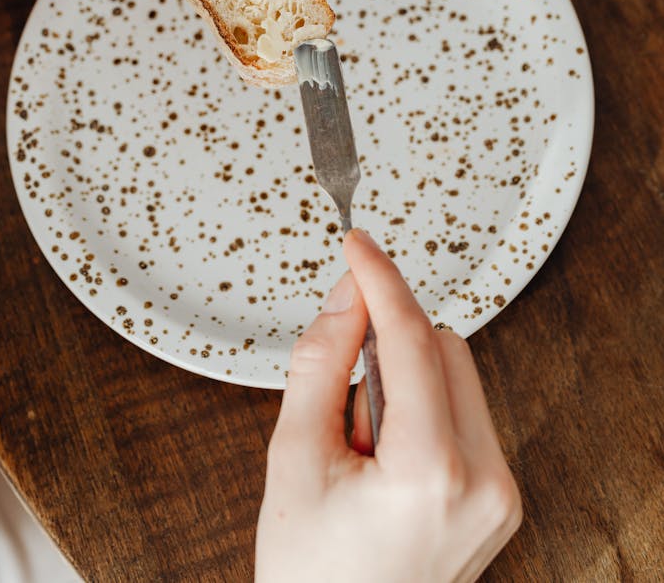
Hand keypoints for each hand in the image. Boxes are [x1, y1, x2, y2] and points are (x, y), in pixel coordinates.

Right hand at [256, 229, 521, 582]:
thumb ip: (321, 360)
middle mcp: (485, 481)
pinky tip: (385, 456)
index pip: (414, 339)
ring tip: (361, 445)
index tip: (357, 243)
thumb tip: (350, 292)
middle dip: (388, 342)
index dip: (381, 280)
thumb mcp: (293, 455)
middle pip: (443, 345)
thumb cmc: (310, 570)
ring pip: (457, 372)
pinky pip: (464, 410)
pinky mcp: (500, 496)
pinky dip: (421, 407)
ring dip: (403, 376)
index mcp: (431, 473)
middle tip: (340, 396)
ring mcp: (500, 493)